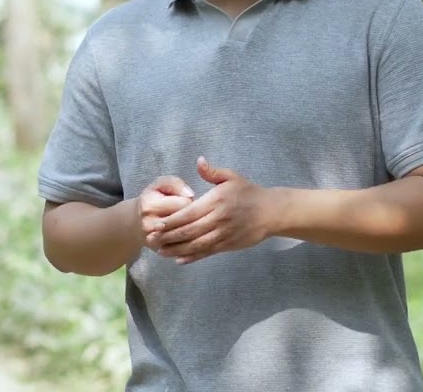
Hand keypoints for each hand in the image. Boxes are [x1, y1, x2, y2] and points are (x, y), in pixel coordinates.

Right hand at [136, 176, 195, 243]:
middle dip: (194, 216)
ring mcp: (155, 241)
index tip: (186, 201)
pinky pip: (183, 246)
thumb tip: (191, 195)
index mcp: (150, 206)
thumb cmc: (152, 199)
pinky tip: (190, 235)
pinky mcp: (160, 251)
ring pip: (186, 235)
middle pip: (186, 221)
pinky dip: (190, 241)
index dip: (191, 201)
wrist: (136, 222)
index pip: (184, 204)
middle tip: (190, 212)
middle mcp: (150, 226)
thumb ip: (175, 184)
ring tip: (188, 221)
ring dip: (192, 228)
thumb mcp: (160, 185)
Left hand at [147, 156, 275, 264]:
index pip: (188, 213)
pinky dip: (192, 257)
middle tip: (151, 239)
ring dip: (176, 249)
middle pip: (188, 231)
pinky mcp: (228, 245)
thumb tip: (198, 161)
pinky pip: (207, 253)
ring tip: (160, 251)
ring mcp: (223, 234)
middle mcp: (218, 220)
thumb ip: (212, 172)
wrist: (271, 212)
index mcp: (216, 201)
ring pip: (196, 245)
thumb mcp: (232, 177)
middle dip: (168, 236)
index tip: (156, 224)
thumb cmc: (249, 192)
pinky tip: (179, 259)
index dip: (171, 220)